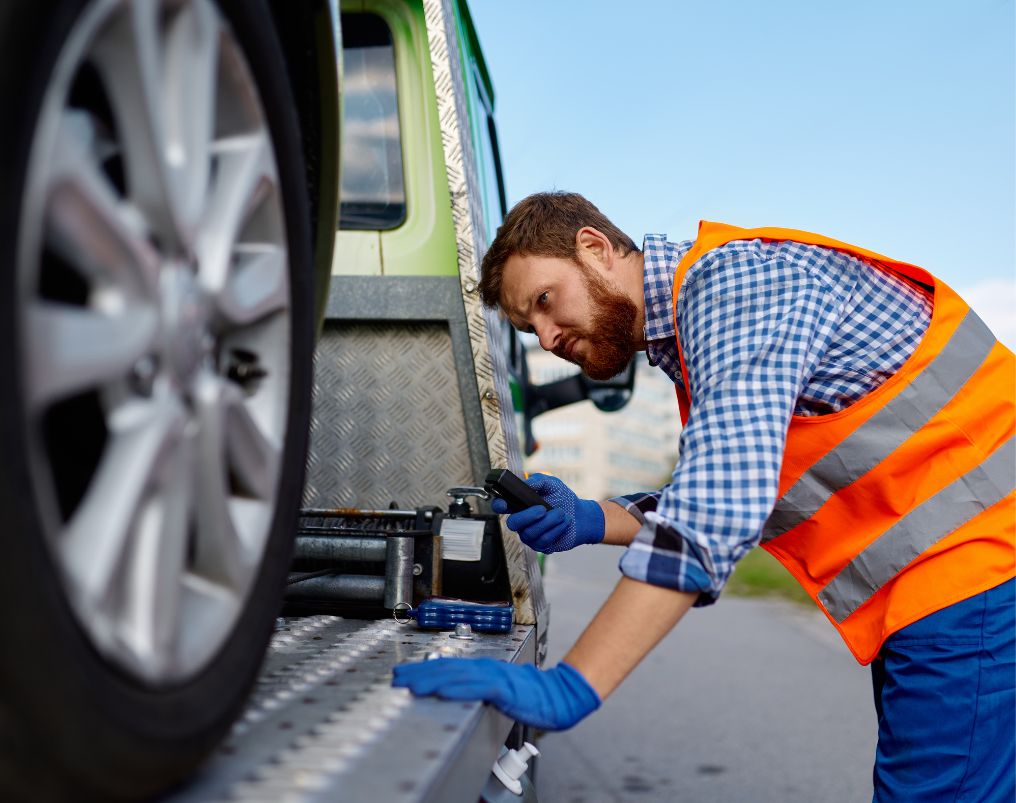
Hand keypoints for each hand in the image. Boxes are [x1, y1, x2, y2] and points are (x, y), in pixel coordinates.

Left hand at [391, 658, 599, 730]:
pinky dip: (458, 689)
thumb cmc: (530, 695)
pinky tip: (444, 691)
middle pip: (445, 668)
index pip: (445, 667)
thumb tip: (451, 691)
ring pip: (456, 676)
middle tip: (397, 677)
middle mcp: (484, 668)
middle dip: (419, 673)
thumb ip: (476, 688)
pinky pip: (476, 688)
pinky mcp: (503, 688)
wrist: (557, 696)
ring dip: (432, 680)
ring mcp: (493, 677)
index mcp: (482, 669)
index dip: (422, 670)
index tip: (402, 674)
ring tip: (412, 685)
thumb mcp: (497, 690)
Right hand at [490, 474, 604, 552]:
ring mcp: (529, 535)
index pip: (501, 506)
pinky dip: (556, 529)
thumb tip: (526, 483)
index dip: (498, 505)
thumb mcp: (552, 484)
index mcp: (519, 504)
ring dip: (549, 521)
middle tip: (543, 508)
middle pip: (512, 523)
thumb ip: (538, 481)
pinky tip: (564, 523)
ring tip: (561, 514)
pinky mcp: (541, 546)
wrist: (580, 516)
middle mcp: (521, 521)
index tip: (505, 504)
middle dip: (528, 516)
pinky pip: (543, 540)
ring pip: (531, 532)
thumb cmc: (563, 499)